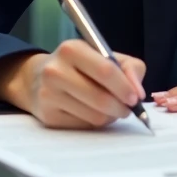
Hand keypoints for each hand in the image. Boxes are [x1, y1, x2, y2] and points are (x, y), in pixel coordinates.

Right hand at [0, 41, 146, 129]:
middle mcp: (56, 71)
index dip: (125, 87)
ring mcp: (49, 95)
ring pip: (94, 116)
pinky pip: (84, 126)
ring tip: (111, 108)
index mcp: (72, 49)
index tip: (136, 97)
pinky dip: (95, 123)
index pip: (106, 71)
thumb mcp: (105, 55)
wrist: (38, 78)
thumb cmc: (81, 66)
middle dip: (122, 107)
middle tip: (128, 108)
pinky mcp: (48, 117)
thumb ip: (129, 67)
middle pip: (101, 98)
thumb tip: (138, 92)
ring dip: (110, 116)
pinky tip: (93, 112)